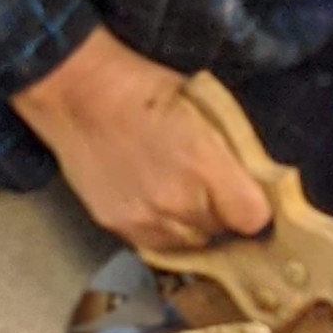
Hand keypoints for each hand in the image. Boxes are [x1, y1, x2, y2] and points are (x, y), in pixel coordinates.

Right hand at [13, 27, 270, 253]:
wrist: (77, 92)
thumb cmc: (144, 87)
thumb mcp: (203, 106)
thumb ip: (230, 152)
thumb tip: (254, 179)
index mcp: (205, 164)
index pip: (253, 217)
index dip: (255, 210)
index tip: (251, 200)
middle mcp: (178, 200)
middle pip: (221, 233)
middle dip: (222, 214)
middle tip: (211, 190)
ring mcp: (146, 218)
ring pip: (189, 244)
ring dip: (192, 226)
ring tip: (180, 195)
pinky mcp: (118, 226)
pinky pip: (156, 245)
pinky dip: (163, 230)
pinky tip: (155, 203)